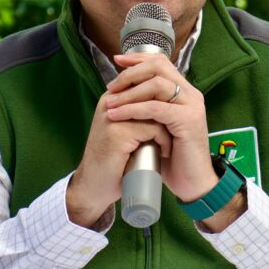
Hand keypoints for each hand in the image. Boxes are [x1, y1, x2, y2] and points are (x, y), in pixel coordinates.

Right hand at [66, 87, 172, 228]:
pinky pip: (154, 129)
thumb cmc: (112, 161)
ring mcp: (113, 116)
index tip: (170, 119)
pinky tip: (163, 153)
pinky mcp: (119, 133)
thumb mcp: (123, 131)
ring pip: (155, 110)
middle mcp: (110, 102)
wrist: (94, 187)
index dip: (162, 99)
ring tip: (168, 142)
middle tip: (175, 129)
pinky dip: (163, 141)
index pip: (144, 81)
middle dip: (167, 111)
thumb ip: (137, 114)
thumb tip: (165, 102)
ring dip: (168, 127)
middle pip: (151, 91)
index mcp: (111, 98)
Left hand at [104, 53, 216, 202]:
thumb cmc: (172, 157)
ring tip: (110, 103)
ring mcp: (192, 106)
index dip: (138, 59)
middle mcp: (190, 94)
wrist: (191, 183)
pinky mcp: (188, 120)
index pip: (161, 62)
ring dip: (129, 92)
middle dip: (131, 73)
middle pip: (159, 67)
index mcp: (183, 92)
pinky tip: (119, 115)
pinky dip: (134, 109)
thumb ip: (148, 108)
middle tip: (111, 86)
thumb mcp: (157, 127)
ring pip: (157, 85)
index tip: (117, 61)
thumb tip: (122, 93)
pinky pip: (157, 107)